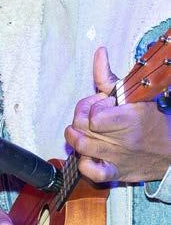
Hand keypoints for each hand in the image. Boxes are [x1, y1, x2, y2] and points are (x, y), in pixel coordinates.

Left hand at [64, 47, 170, 182]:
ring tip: (82, 131)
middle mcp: (124, 140)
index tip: (101, 104)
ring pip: (82, 148)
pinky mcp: (117, 173)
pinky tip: (88, 154)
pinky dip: (84, 164)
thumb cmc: (149, 119)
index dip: (90, 107)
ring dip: (76, 137)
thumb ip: (108, 75)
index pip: (93, 116)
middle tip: (91, 116)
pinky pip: (92, 173)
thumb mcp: (131, 94)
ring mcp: (119, 158)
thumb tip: (99, 51)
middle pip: (82, 129)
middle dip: (80, 118)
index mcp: (129, 118)